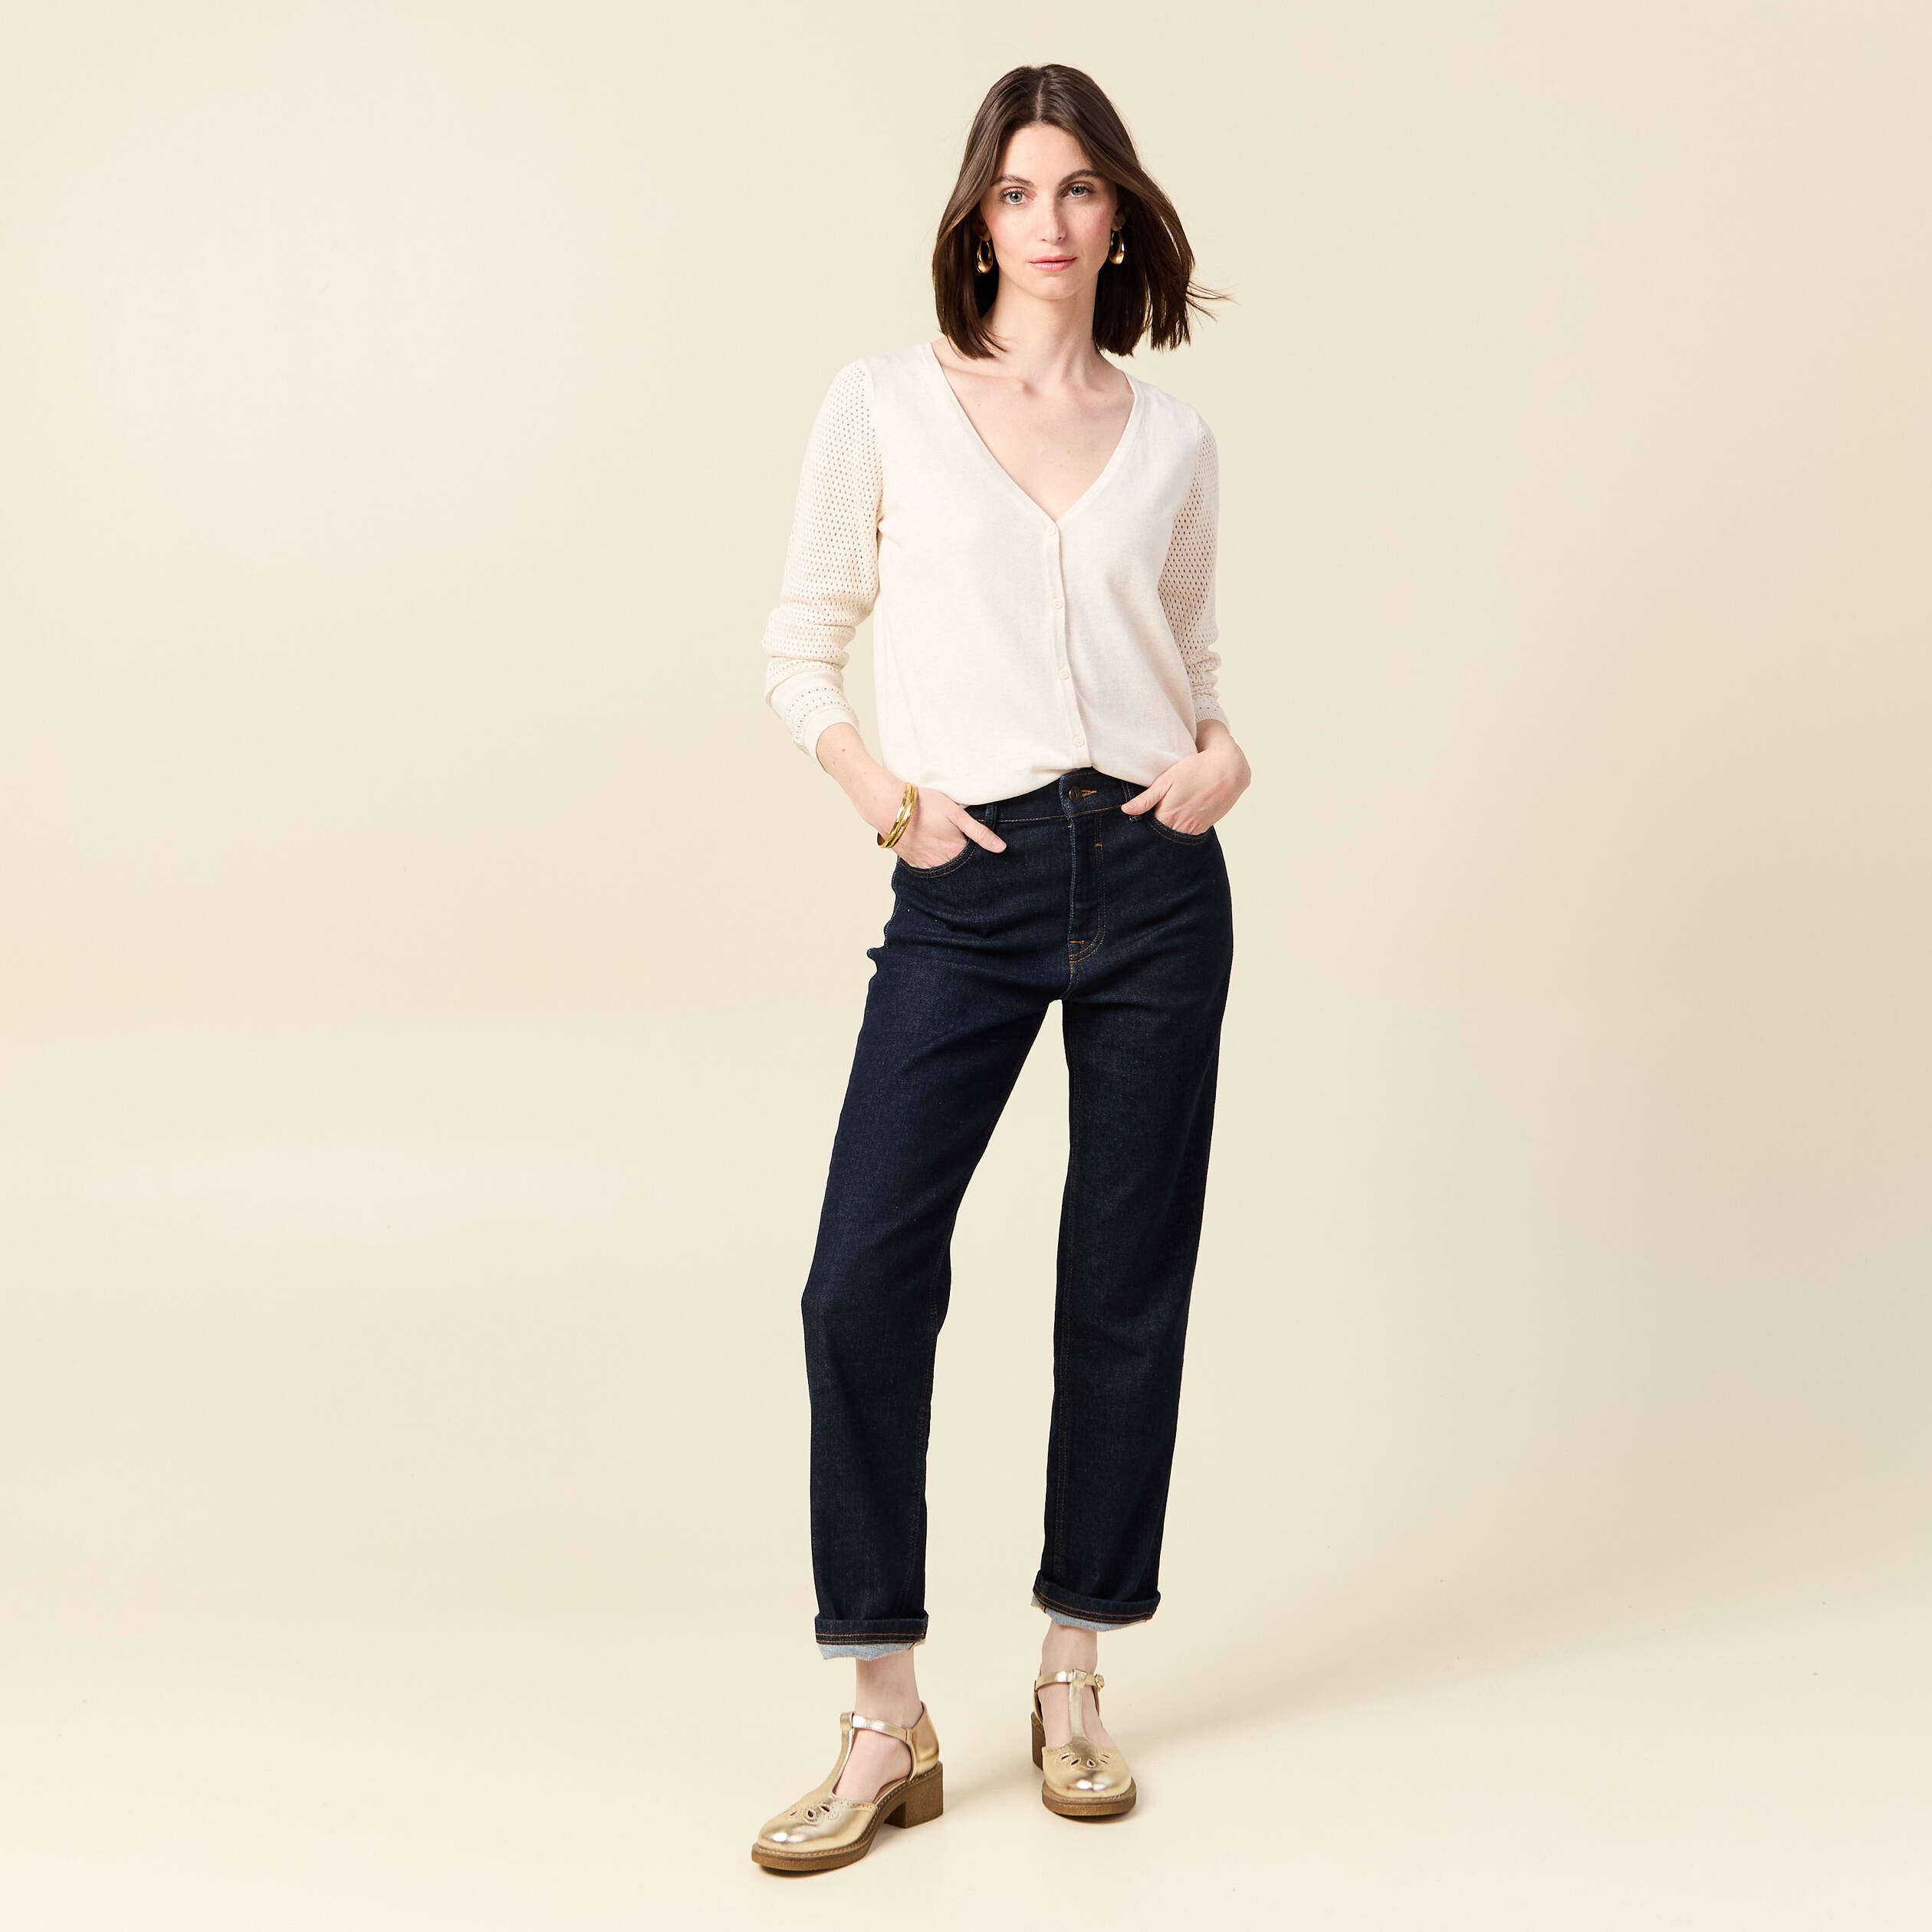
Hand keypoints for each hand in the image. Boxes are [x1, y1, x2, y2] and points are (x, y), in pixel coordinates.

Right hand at [868, 780, 1007, 866]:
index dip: (980, 857)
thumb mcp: (957, 814)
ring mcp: (924, 863)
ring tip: (949, 851)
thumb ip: (980, 832)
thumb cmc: (924, 804)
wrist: (888, 806)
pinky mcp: (911, 861)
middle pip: (958, 868)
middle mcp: (940, 862)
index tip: (983, 853)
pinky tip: (934, 855)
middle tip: (965, 852)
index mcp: (955, 852)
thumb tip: (1001, 848)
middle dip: (965, 864)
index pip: (974, 861)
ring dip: (948, 864)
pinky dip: (933, 864)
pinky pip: (926, 868)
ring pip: (942, 870)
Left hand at [1121, 733, 1249, 834]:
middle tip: (1150, 818)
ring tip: (1169, 813)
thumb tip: (1126, 810)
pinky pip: (1189, 832)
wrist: (1229, 770)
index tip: (1136, 822)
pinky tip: (1181, 813)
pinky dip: (1182, 826)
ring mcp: (1196, 829)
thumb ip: (1146, 799)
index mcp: (1168, 818)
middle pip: (1162, 836)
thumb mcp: (1167, 781)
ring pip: (1176, 835)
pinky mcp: (1206, 826)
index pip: (1148, 832)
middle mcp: (1182, 829)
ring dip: (1170, 828)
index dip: (1141, 827)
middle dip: (1155, 830)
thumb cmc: (1195, 770)